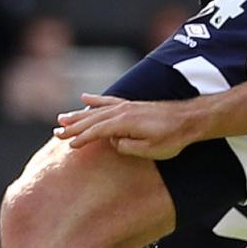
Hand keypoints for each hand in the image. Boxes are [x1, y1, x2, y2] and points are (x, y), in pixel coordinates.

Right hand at [53, 93, 196, 160]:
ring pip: (96, 110)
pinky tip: (84, 98)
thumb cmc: (173, 138)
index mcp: (125, 122)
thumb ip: (128, 146)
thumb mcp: (151, 149)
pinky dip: (95, 100)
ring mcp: (127, 106)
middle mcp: (123, 111)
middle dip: (73, 126)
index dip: (82, 138)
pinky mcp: (132, 105)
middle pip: (92, 119)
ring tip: (62, 118)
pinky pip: (108, 101)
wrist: (190, 119)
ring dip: (78, 114)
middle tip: (56, 133)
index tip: (69, 145)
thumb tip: (114, 142)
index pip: (97, 131)